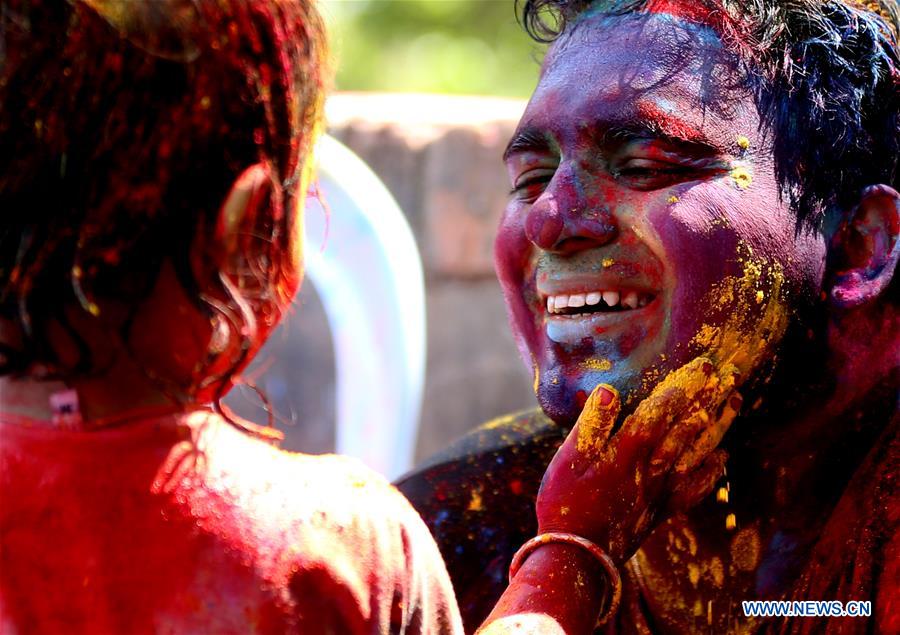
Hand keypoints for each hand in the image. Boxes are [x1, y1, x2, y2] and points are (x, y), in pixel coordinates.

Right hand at [536, 357, 741, 564]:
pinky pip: (694, 489)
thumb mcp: (568, 459)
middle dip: (707, 398)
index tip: (701, 367)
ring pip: (697, 452)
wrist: (578, 556)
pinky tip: (722, 458)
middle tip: (728, 374)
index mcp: (626, 452)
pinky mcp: (662, 510)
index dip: (681, 389)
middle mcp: (651, 468)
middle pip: (686, 428)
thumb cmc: (565, 503)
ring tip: (734, 401)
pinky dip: (711, 472)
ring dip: (718, 425)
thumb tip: (608, 389)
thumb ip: (592, 424)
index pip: (660, 412)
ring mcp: (661, 491)